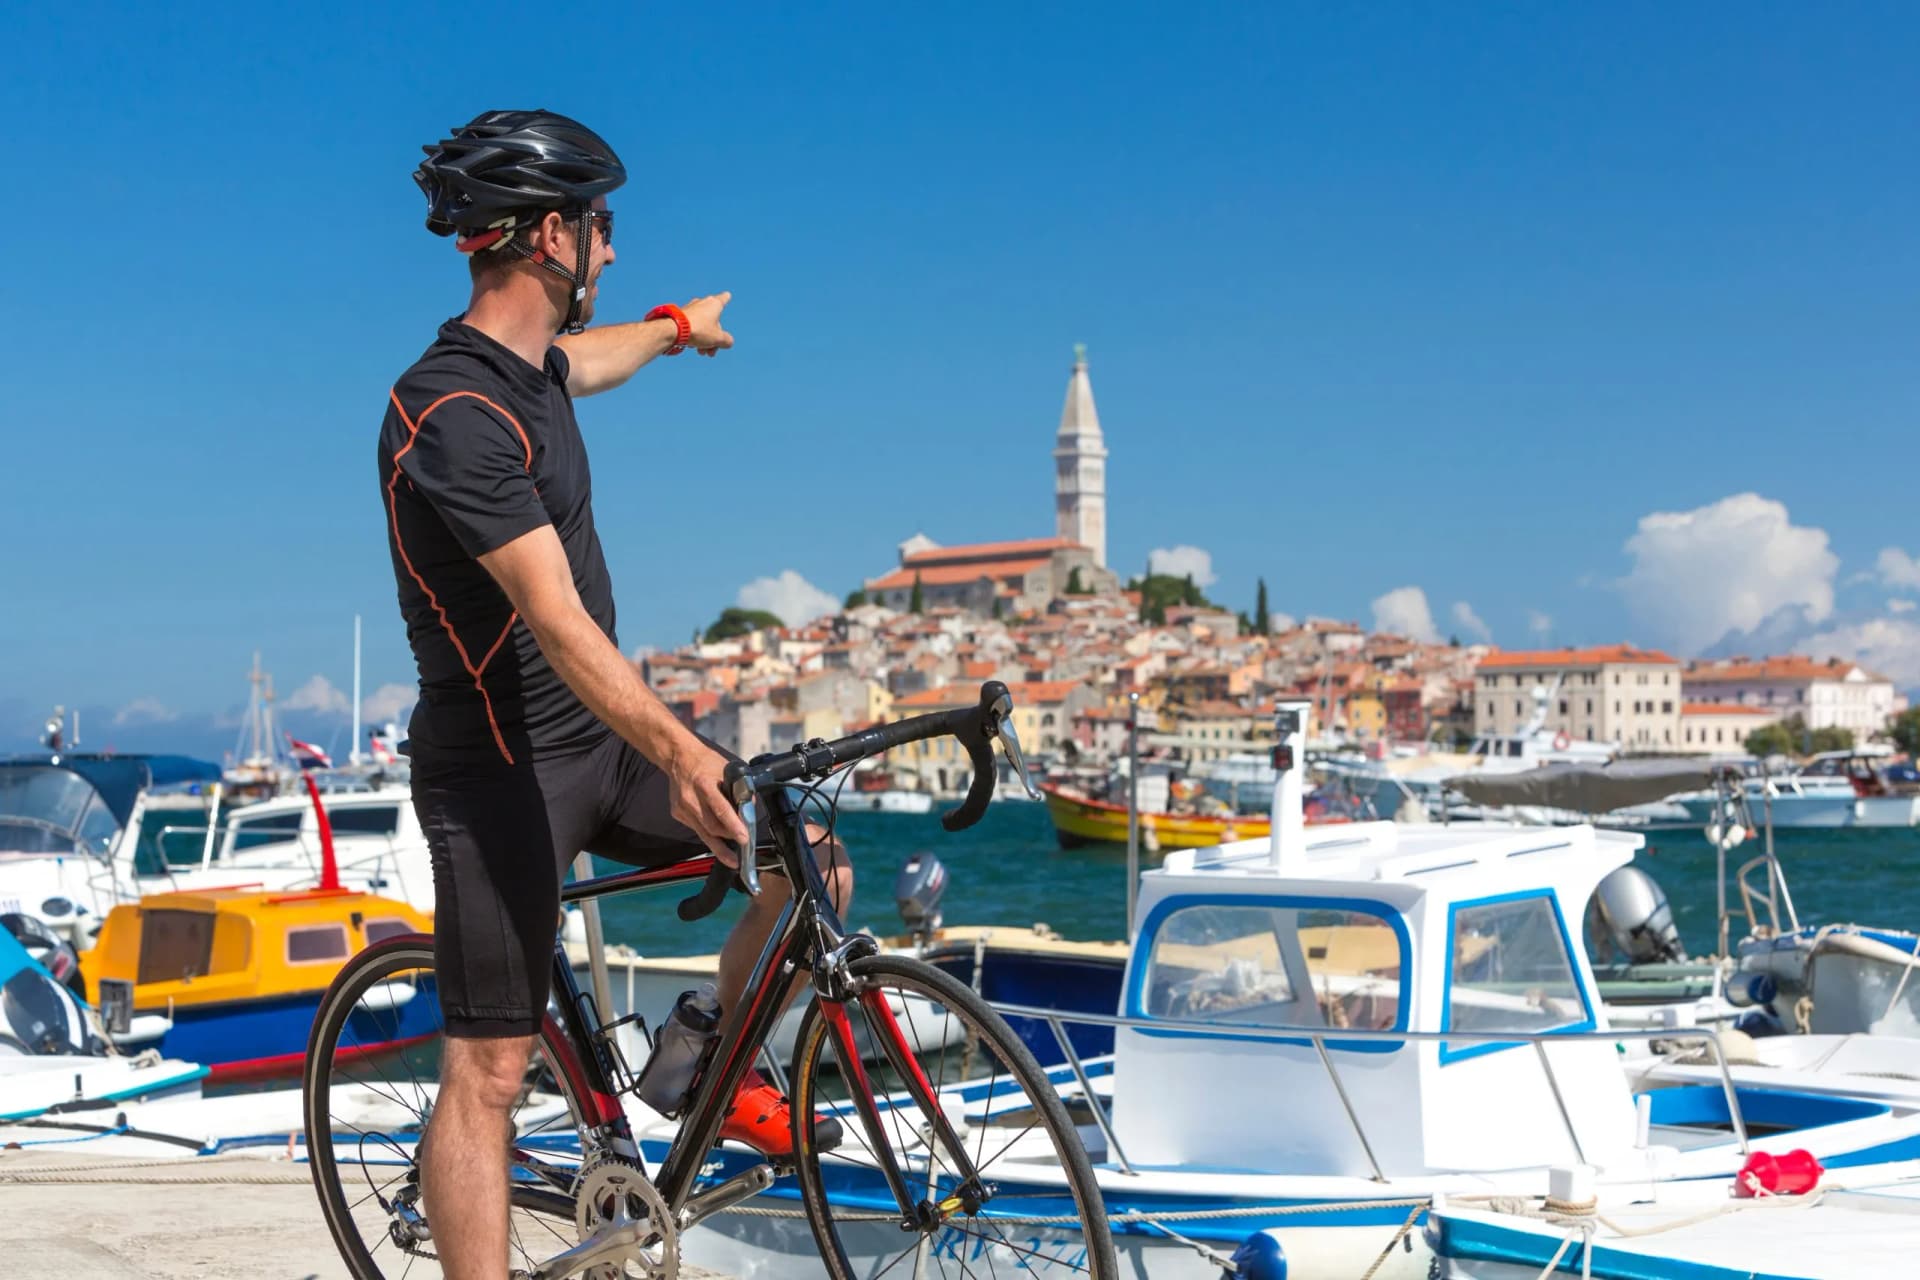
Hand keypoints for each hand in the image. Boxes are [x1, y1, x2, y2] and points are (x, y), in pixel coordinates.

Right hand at [666, 734, 750, 865]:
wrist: (679, 757)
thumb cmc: (705, 762)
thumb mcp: (727, 769)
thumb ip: (740, 788)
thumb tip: (750, 807)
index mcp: (704, 784)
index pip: (721, 809)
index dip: (733, 826)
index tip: (744, 838)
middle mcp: (690, 798)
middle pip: (711, 827)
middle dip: (729, 839)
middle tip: (743, 848)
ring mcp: (682, 808)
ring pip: (703, 833)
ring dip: (719, 846)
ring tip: (732, 858)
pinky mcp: (678, 813)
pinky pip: (696, 828)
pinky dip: (708, 833)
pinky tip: (718, 837)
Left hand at [682, 291, 733, 356]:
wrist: (673, 330)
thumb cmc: (698, 330)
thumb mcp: (718, 339)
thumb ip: (726, 340)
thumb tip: (727, 342)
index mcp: (714, 304)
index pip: (724, 298)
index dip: (726, 298)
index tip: (727, 295)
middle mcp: (702, 303)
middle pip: (713, 320)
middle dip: (714, 337)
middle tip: (712, 352)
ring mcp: (690, 308)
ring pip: (702, 324)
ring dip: (704, 339)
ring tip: (701, 352)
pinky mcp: (680, 314)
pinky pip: (691, 325)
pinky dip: (694, 335)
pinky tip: (691, 346)